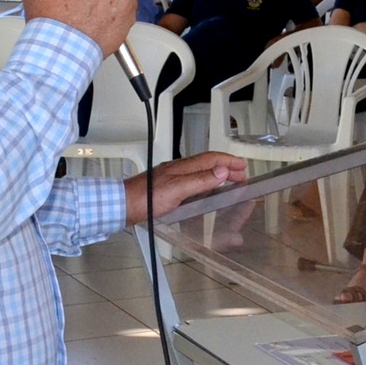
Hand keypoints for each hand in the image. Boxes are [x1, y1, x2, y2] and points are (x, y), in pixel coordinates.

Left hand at [124, 152, 246, 226]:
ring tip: (228, 182)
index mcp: (183, 167)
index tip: (242, 165)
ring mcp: (172, 179)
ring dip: (217, 176)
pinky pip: (193, 182)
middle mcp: (178, 170)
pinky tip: (204, 192)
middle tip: (240, 174)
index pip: (211, 159)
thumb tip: (221, 172)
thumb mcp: (177, 190)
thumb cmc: (145, 198)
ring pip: (200, 173)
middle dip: (226, 168)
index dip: (228, 161)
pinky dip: (205, 184)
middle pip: (208, 165)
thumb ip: (200, 180)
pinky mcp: (167, 189)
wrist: (123, 205)